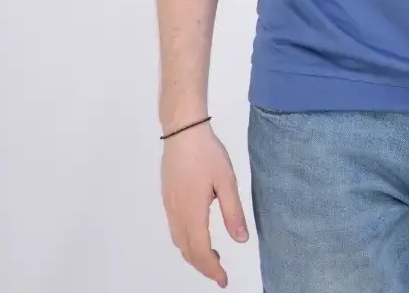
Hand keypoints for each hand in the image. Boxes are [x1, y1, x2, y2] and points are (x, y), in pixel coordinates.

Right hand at [161, 121, 249, 287]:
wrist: (182, 130)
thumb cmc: (206, 153)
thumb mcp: (226, 181)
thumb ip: (233, 212)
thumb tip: (241, 240)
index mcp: (192, 212)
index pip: (200, 252)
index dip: (212, 270)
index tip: (223, 280)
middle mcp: (177, 213)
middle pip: (187, 251)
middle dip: (203, 266)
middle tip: (219, 271)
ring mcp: (169, 205)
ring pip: (178, 241)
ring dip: (193, 254)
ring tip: (212, 255)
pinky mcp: (167, 197)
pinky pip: (174, 228)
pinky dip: (186, 240)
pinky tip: (197, 232)